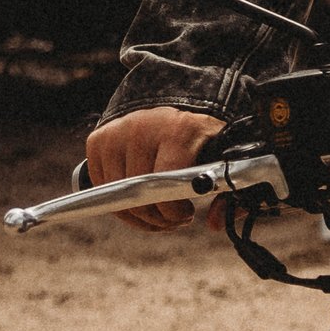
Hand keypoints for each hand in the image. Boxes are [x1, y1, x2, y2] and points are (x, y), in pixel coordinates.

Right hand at [85, 104, 225, 232]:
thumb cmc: (204, 141)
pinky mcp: (99, 140)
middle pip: (138, 195)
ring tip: (158, 209)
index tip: (186, 214)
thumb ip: (230, 195)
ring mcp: (117, 132)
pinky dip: (118, 202)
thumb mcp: (226, 162)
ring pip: (117, 196)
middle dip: (157, 218)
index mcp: (180, 130)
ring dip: (138, 214)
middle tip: (173, 217)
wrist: (178, 108)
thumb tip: (212, 223)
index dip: (172, 210)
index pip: (165, 182)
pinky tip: (139, 197)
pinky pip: (101, 187)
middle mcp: (143, 126)